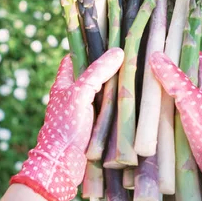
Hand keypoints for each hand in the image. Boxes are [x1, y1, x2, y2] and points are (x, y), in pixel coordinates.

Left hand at [10, 48, 123, 200]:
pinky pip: (110, 109)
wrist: (62, 164)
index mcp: (64, 83)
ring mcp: (85, 111)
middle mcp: (74, 95)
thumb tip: (119, 52)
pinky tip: (136, 99)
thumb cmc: (65, 126)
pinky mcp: (95, 126)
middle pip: (93, 74)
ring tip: (139, 73)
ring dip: (117, 86)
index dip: (88, 46)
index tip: (108, 36)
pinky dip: (120, 104)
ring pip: (104, 92)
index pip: (75, 57)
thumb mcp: (80, 94)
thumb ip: (97, 73)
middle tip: (132, 54)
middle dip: (110, 66)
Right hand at [149, 52, 201, 200]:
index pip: (194, 57)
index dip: (178, 47)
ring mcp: (201, 114)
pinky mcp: (195, 131)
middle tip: (139, 65)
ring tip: (137, 87)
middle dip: (164, 73)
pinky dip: (164, 113)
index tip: (158, 40)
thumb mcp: (192, 101)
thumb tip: (155, 55)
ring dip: (162, 96)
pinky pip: (176, 116)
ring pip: (177, 99)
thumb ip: (174, 80)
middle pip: (183, 78)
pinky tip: (147, 114)